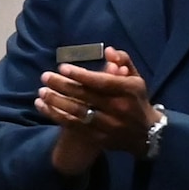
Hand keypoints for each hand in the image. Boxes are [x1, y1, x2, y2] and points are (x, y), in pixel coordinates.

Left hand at [37, 47, 155, 168]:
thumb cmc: (137, 101)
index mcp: (128, 92)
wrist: (147, 135)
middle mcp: (118, 109)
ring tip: (41, 92)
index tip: (62, 67)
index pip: (101, 82)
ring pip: (78, 113)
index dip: (81, 75)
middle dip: (63, 86)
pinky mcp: (100, 139)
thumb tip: (108, 50)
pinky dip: (57, 116)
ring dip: (56, 102)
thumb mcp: (136, 79)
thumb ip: (123, 61)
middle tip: (45, 77)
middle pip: (86, 97)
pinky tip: (43, 107)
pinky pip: (74, 127)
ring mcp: (109, 126)